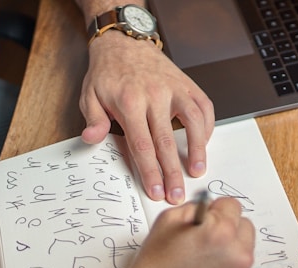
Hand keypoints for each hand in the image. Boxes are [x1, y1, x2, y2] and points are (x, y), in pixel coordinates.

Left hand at [79, 33, 214, 204]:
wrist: (125, 42)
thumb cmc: (108, 73)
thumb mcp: (90, 95)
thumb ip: (94, 119)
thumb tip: (92, 139)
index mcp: (129, 102)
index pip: (142, 145)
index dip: (150, 171)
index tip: (156, 191)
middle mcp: (155, 95)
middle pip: (168, 142)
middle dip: (173, 172)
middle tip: (177, 194)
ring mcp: (175, 89)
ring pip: (194, 123)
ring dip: (198, 150)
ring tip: (197, 171)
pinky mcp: (187, 85)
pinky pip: (204, 108)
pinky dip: (207, 128)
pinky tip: (203, 145)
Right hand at [115, 197, 255, 267]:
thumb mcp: (166, 222)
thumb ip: (194, 209)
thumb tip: (209, 209)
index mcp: (222, 233)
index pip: (233, 206)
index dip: (216, 210)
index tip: (207, 217)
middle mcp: (238, 256)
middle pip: (245, 228)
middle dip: (227, 229)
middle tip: (204, 239)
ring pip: (243, 253)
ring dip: (228, 252)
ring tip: (200, 263)